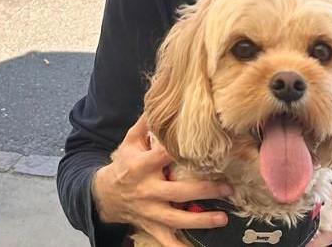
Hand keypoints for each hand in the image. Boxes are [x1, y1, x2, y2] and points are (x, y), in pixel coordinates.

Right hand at [92, 114, 232, 246]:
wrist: (103, 195)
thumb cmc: (123, 164)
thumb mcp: (129, 142)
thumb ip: (146, 124)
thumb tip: (162, 100)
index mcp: (141, 166)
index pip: (161, 156)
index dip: (178, 151)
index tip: (202, 146)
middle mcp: (147, 191)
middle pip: (178, 192)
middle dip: (204, 191)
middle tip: (227, 188)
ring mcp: (149, 212)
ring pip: (176, 220)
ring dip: (201, 220)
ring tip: (222, 218)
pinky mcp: (150, 226)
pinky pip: (165, 241)